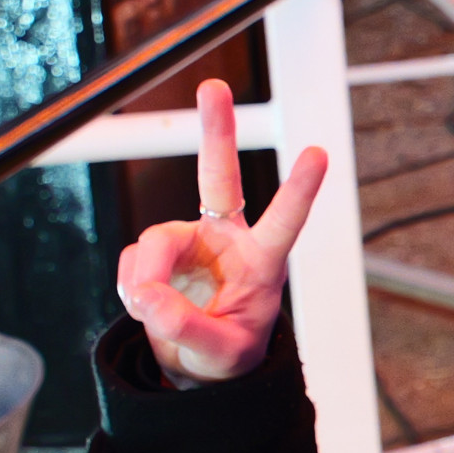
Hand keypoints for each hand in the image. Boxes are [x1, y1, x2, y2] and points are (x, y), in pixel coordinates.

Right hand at [112, 80, 326, 384]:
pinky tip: (146, 305)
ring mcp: (190, 242)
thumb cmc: (227, 356)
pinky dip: (133, 288)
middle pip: (220, 178)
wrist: (198, 365)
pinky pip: (133, 263)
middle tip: (213, 87)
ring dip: (145, 280)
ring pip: (153, 242)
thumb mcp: (221, 354)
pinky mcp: (158, 253)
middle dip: (216, 132)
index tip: (320, 153)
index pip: (284, 221)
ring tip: (153, 312)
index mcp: (263, 261)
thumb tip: (149, 299)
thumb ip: (188, 330)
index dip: (299, 190)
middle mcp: (227, 240)